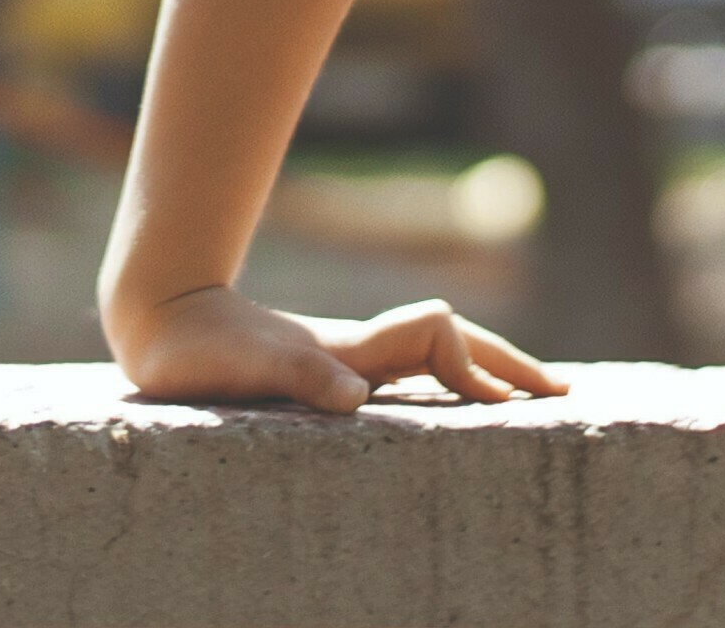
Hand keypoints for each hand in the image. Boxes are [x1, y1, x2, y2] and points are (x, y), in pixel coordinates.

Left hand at [108, 285, 565, 412]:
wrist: (159, 318)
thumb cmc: (198, 350)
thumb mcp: (247, 367)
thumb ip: (299, 376)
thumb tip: (351, 396)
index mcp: (351, 348)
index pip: (437, 338)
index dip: (473, 367)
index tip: (503, 407)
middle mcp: (359, 350)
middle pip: (454, 343)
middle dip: (510, 365)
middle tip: (566, 394)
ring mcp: (347, 359)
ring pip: (436, 356)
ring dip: (487, 372)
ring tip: (532, 398)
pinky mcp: (327, 374)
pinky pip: (408, 374)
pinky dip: (448, 384)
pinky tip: (456, 404)